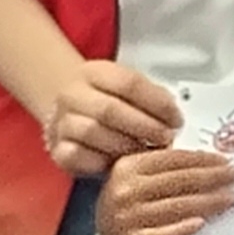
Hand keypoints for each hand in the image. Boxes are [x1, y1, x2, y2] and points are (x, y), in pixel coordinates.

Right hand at [42, 60, 180, 176]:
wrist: (72, 112)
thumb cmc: (108, 101)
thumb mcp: (130, 90)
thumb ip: (153, 99)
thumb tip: (173, 117)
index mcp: (94, 72)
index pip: (129, 83)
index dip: (157, 103)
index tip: (176, 119)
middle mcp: (73, 94)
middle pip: (110, 109)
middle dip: (144, 127)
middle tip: (165, 138)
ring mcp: (61, 122)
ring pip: (92, 133)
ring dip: (126, 145)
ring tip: (146, 151)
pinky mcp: (57, 149)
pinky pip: (77, 157)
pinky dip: (101, 162)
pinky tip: (119, 162)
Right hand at [97, 148, 233, 234]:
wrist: (106, 234)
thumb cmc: (130, 200)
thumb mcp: (137, 175)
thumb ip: (164, 162)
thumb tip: (210, 159)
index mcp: (129, 167)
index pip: (174, 159)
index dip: (203, 159)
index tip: (225, 161)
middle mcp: (126, 191)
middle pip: (179, 181)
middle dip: (212, 178)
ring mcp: (128, 218)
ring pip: (178, 207)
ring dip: (209, 202)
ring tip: (230, 198)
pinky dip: (184, 229)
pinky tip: (202, 223)